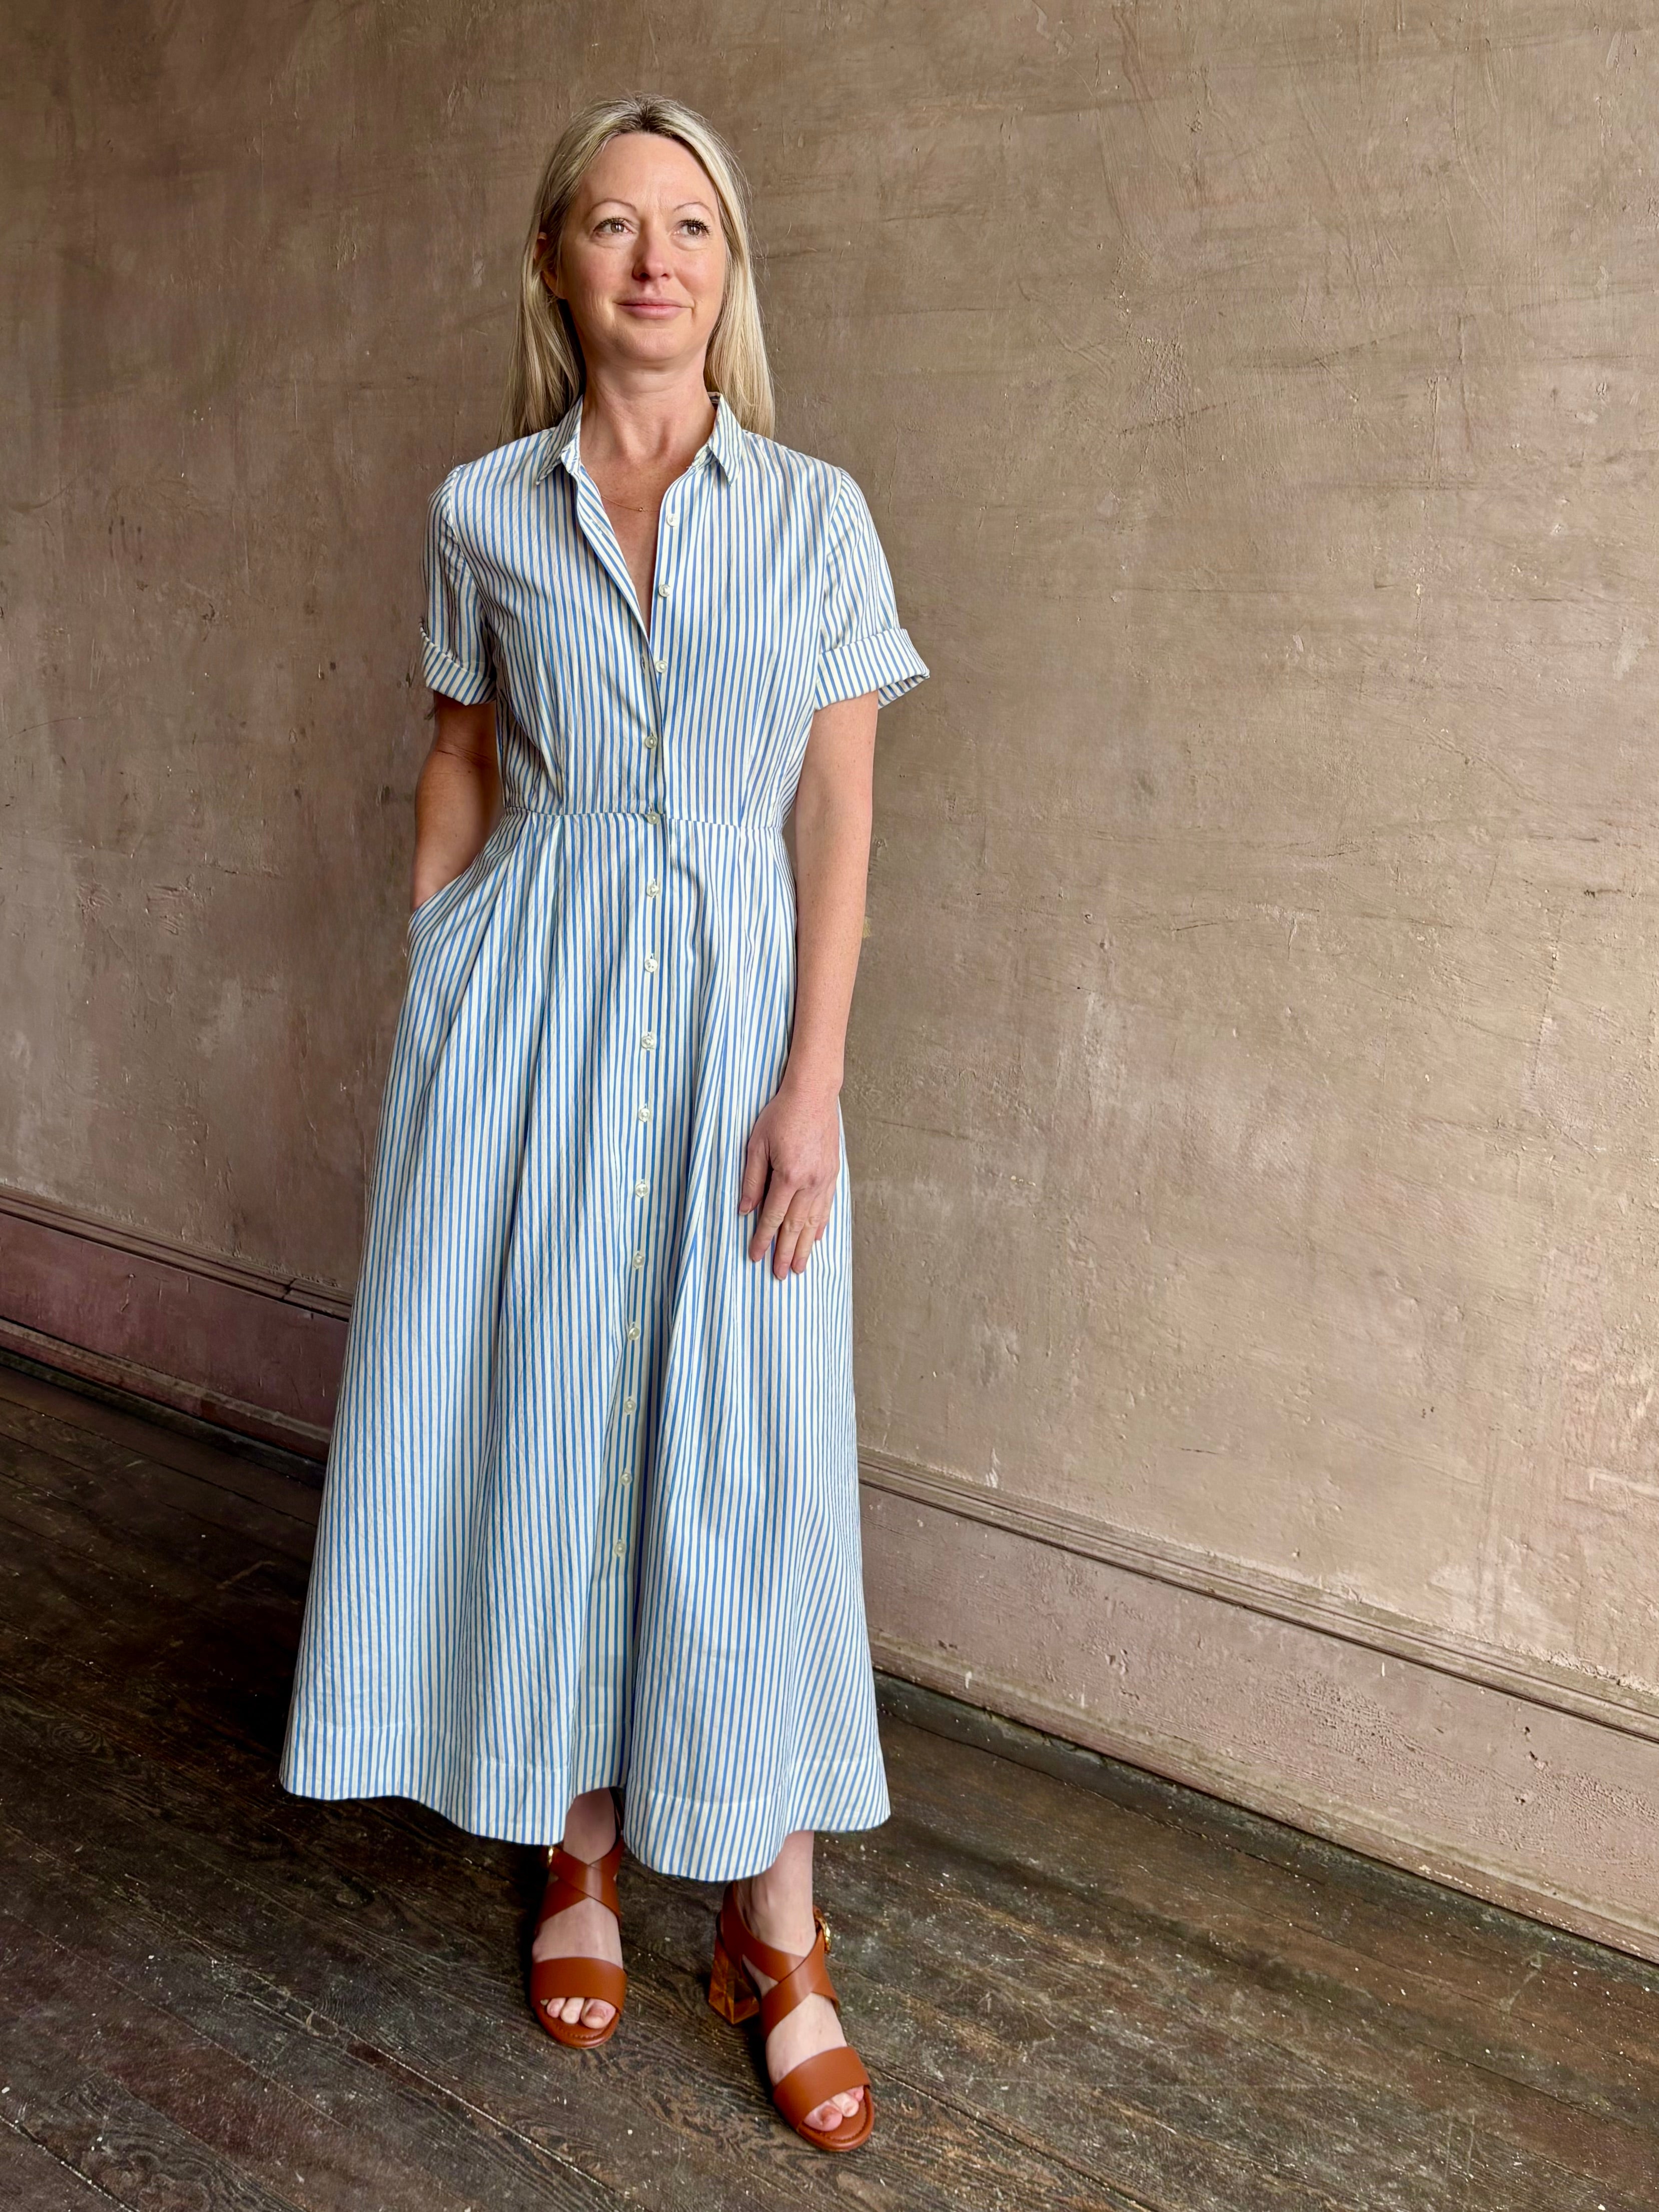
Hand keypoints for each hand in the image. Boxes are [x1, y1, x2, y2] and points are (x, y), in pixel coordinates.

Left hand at [738, 1078, 839, 1278]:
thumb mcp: (756, 1144)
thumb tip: (745, 1210)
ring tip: (800, 1267)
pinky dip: (821, 1225)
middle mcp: (810, 1182)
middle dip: (786, 1253)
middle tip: (780, 1275)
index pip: (773, 1217)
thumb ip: (751, 1179)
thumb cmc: (780, 1115)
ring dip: (806, 1247)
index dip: (763, 1239)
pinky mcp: (832, 1173)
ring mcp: (825, 1179)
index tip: (756, 1257)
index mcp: (789, 1175)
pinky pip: (826, 1206)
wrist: (813, 1094)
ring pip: (814, 1221)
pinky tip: (817, 1238)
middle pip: (796, 1226)